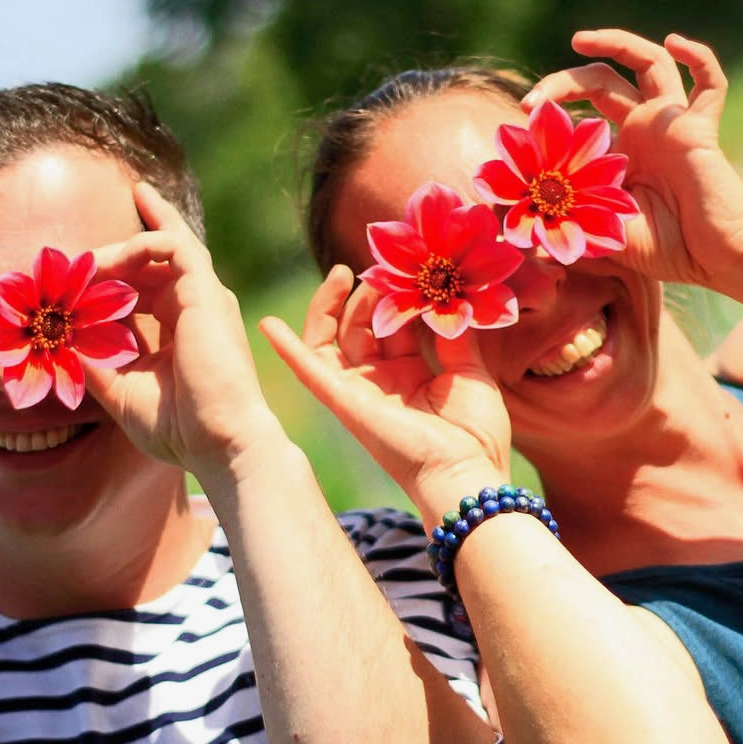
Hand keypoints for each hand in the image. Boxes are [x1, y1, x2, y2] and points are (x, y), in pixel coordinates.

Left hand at [84, 183, 283, 481]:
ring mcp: (204, 298)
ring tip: (86, 262)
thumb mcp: (122, 392)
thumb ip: (94, 362)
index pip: (144, 284)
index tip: (70, 287)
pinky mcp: (207, 293)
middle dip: (109, 258)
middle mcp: (195, 307)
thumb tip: (60, 340)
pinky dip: (144, 242)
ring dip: (120, 248)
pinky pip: (176, 246)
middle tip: (71, 265)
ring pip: (164, 245)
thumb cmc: (179, 428)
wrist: (219, 442)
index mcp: (179, 328)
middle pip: (153, 260)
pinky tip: (114, 261)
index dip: (108, 279)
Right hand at [260, 265, 513, 519]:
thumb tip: (450, 299)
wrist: (465, 475)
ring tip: (342, 275)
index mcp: (412, 378)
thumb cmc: (475, 435)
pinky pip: (310, 372)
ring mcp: (360, 394)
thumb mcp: (470, 372)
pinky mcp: (345, 403)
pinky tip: (267, 324)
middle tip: (372, 268)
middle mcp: (381, 384)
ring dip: (331, 307)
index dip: (396, 298)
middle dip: (362, 296)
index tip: (409, 270)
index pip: (393, 328)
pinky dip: (287, 349)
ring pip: (331, 343)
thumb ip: (454, 334)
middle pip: (358, 331)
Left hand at [527, 29, 742, 288]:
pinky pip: (710, 82)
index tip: (518, 124)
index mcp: (615, 154)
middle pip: (601, 83)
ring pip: (647, 63)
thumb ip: (568, 227)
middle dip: (562, 82)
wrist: (712, 259)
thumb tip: (522, 238)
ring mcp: (670, 123)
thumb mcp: (601, 236)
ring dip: (615, 44)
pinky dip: (698, 56)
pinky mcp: (700, 127)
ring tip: (578, 38)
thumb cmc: (663, 251)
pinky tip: (675, 40)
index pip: (577, 118)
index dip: (548, 117)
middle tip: (529, 100)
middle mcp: (642, 130)